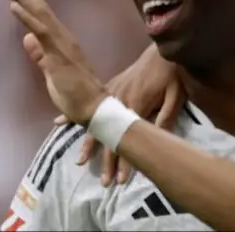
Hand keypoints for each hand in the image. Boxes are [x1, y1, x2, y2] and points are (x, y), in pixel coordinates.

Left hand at [0, 0, 107, 123]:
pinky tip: (13, 5)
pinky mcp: (58, 54)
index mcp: (59, 40)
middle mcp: (61, 36)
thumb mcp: (51, 72)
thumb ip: (40, 55)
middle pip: (37, 7)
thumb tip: (27, 38)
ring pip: (38, 13)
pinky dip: (27, 17)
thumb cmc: (75, 95)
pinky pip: (41, 31)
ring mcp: (60, 44)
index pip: (38, 14)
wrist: (93, 109)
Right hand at [56, 43, 183, 185]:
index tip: (121, 180)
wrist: (160, 51)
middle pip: (109, 136)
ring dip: (89, 144)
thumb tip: (158, 139)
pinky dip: (74, 114)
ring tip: (81, 161)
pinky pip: (89, 103)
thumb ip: (166, 117)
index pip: (127, 140)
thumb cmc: (170, 74)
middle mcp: (118, 102)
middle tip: (105, 183)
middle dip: (107, 162)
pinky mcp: (108, 88)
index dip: (124, 161)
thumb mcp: (175, 96)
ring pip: (95, 123)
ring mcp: (110, 95)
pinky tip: (59, 122)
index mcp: (135, 105)